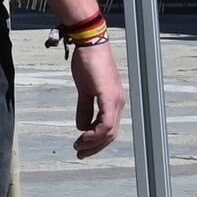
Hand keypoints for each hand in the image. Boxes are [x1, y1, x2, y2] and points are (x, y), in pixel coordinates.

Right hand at [66, 32, 125, 159]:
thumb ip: (84, 108)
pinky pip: (105, 123)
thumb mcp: (84, 89)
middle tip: (79, 153)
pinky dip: (95, 133)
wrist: (90, 44)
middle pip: (111, 134)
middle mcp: (119, 103)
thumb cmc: (88, 62)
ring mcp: (115, 100)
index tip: (81, 146)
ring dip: (93, 142)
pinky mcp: (109, 96)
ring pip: (109, 132)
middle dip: (95, 147)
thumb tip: (81, 126)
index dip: (96, 141)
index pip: (109, 129)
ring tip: (78, 146)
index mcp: (114, 101)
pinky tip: (83, 135)